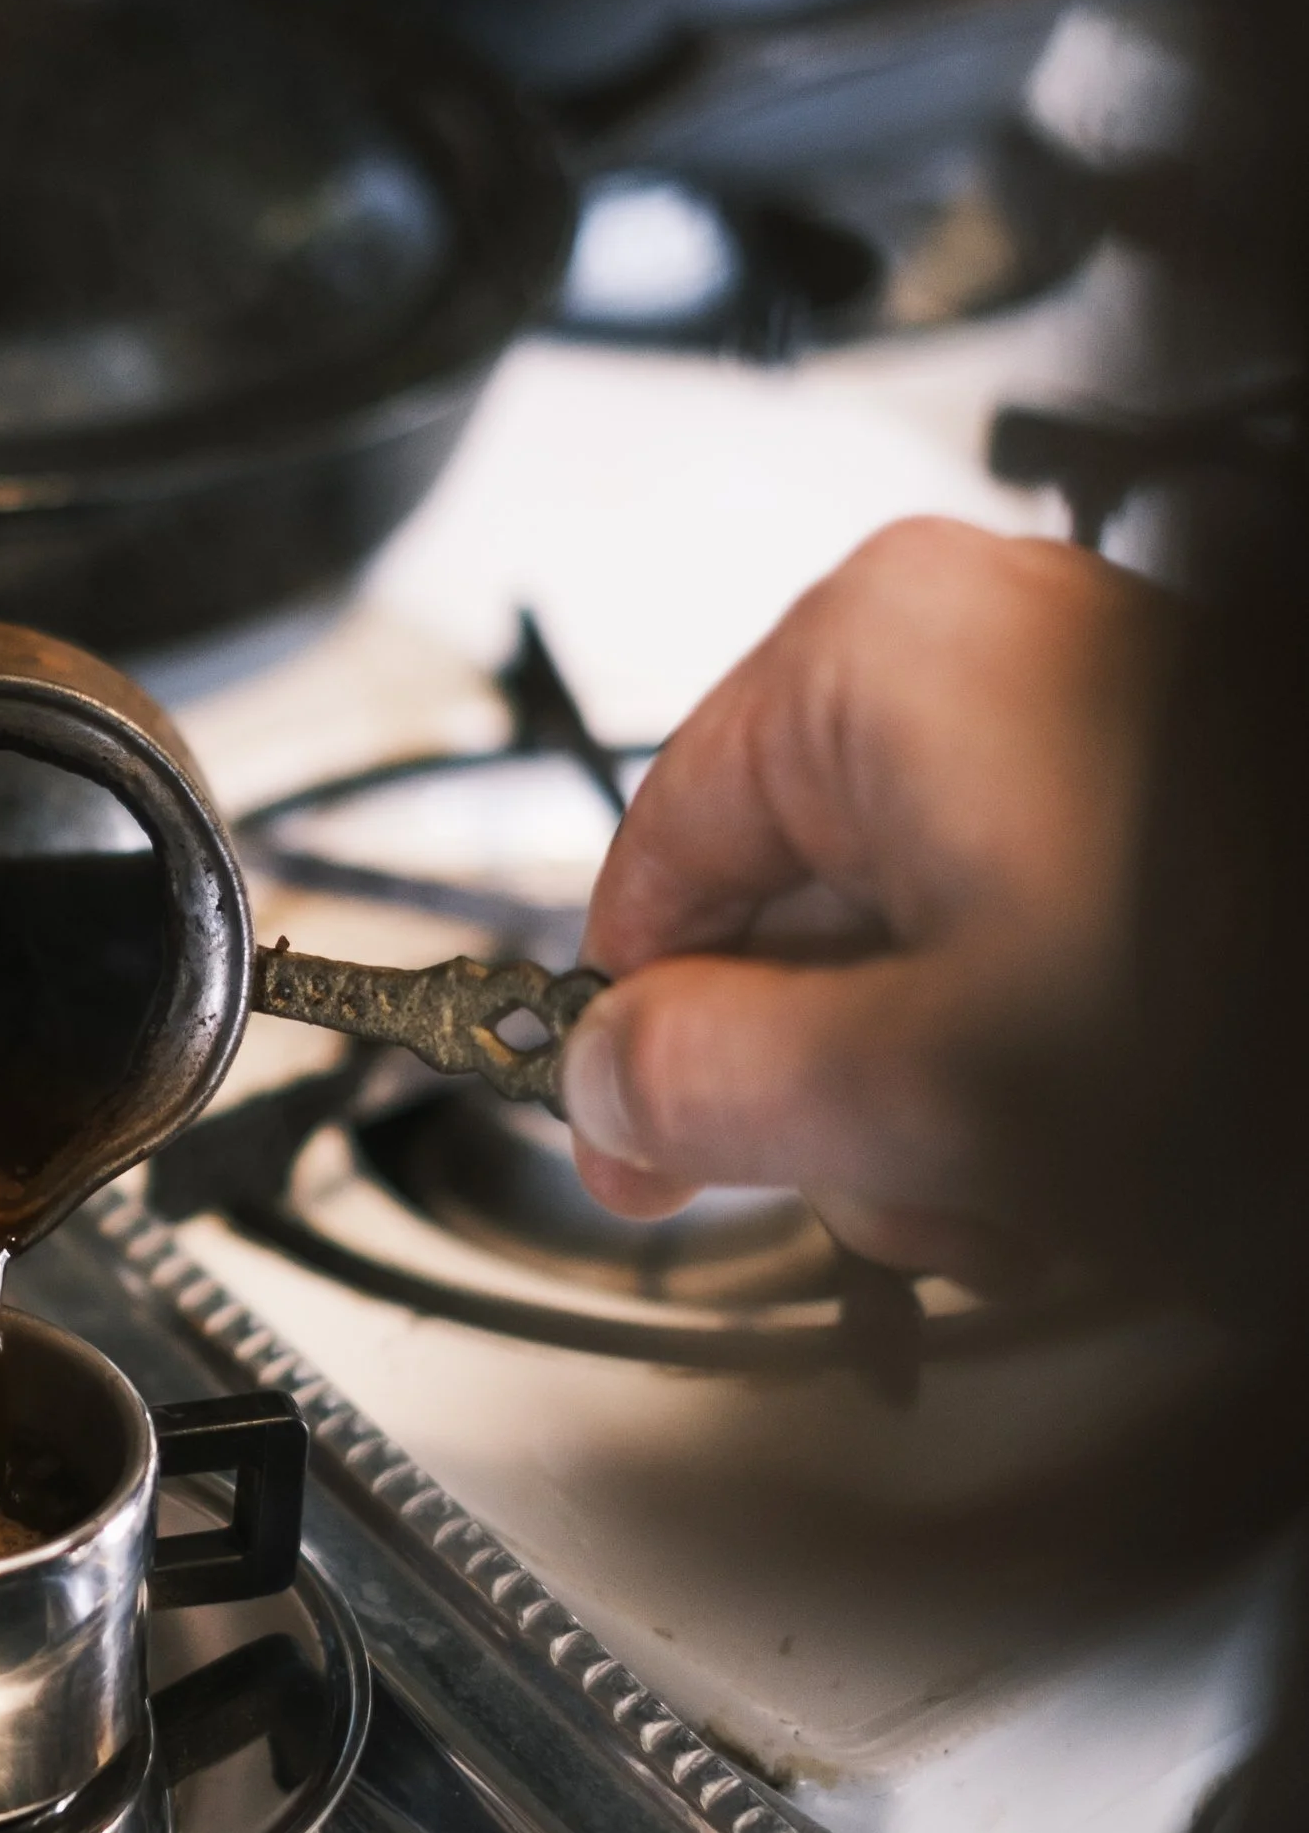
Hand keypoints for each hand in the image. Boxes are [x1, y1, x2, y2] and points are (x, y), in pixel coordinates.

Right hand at [559, 518, 1179, 1288]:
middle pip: (790, 912)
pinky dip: (1035, 1049)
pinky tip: (1099, 1139)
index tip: (629, 1148)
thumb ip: (702, 1087)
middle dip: (836, 1091)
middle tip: (910, 1187)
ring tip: (1033, 1177)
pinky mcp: (1162, 780)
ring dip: (943, 1101)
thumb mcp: (912, 1089)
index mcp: (873, 659)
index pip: (652, 859)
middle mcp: (972, 645)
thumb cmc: (1227, 998)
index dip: (628, 1035)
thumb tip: (605, 1082)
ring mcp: (1079, 706)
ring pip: (911, 941)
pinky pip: (1022, 922)